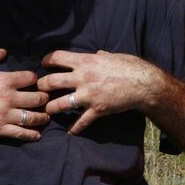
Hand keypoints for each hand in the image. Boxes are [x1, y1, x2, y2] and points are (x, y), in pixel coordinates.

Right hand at [0, 46, 49, 139]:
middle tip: (44, 98)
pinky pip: (20, 133)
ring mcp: (5, 116)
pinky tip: (38, 134)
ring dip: (42, 116)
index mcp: (6, 81)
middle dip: (43, 97)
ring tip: (45, 114)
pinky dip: (31, 134)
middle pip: (37, 98)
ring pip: (33, 117)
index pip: (31, 78)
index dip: (34, 78)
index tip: (34, 81)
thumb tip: (5, 52)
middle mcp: (9, 99)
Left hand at [38, 50, 165, 134]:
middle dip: (41, 87)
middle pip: (51, 81)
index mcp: (86, 61)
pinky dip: (74, 129)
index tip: (43, 64)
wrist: (144, 84)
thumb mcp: (112, 56)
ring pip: (59, 104)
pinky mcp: (97, 110)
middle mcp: (83, 77)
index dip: (46, 60)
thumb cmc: (130, 66)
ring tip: (48, 110)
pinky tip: (70, 131)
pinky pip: (80, 122)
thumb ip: (100, 56)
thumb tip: (97, 53)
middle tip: (40, 90)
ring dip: (50, 108)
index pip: (57, 57)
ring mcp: (89, 95)